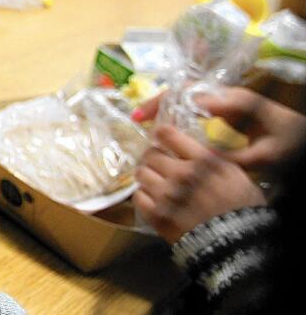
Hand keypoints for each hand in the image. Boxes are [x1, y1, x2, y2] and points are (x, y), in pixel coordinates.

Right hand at [134, 87, 305, 169]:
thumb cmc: (290, 146)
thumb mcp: (266, 157)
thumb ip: (233, 159)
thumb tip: (196, 162)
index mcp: (236, 102)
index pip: (192, 96)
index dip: (166, 107)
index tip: (147, 123)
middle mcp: (229, 95)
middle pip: (185, 88)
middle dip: (159, 101)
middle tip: (137, 117)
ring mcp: (227, 98)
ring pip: (187, 92)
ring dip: (164, 103)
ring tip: (142, 118)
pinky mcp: (227, 106)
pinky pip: (194, 101)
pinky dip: (175, 109)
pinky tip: (164, 123)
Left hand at [134, 125, 266, 243]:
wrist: (237, 245)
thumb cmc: (242, 209)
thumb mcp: (234, 175)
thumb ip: (210, 159)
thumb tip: (189, 148)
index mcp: (202, 161)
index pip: (168, 135)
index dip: (161, 134)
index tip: (160, 137)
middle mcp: (181, 174)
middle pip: (150, 154)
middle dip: (153, 157)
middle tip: (157, 163)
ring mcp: (166, 195)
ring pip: (141, 173)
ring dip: (147, 175)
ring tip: (154, 181)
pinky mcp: (157, 215)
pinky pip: (138, 197)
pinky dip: (143, 196)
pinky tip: (153, 199)